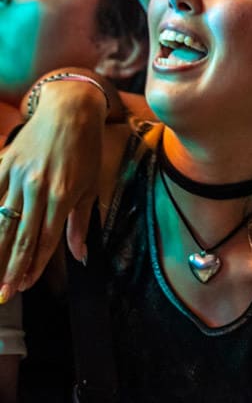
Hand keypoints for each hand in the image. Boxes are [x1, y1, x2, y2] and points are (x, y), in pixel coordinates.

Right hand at [0, 80, 106, 296]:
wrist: (70, 109)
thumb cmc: (85, 148)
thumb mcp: (90, 186)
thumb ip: (81, 223)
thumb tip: (81, 256)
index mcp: (63, 195)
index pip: (45, 240)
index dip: (33, 267)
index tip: (23, 286)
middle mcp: (38, 188)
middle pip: (21, 236)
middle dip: (11, 267)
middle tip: (2, 293)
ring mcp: (17, 176)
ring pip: (2, 220)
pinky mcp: (4, 163)